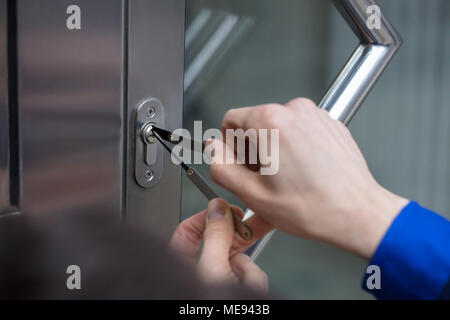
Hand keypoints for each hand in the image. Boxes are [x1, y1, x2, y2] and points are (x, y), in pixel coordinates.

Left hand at [170, 199, 267, 294]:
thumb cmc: (209, 306)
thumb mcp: (212, 269)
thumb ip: (215, 237)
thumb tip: (218, 208)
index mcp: (182, 267)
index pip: (187, 231)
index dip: (205, 217)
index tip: (224, 209)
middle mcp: (202, 273)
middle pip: (221, 244)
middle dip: (236, 245)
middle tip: (249, 228)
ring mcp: (223, 281)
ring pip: (241, 259)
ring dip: (247, 270)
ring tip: (243, 283)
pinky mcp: (239, 289)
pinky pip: (253, 274)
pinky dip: (254, 281)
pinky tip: (249, 289)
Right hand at [210, 98, 408, 258]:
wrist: (356, 212)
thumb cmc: (312, 207)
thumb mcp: (252, 194)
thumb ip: (222, 167)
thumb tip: (213, 150)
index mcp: (269, 121)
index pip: (230, 120)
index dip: (230, 147)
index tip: (240, 164)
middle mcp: (293, 110)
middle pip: (255, 123)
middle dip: (252, 149)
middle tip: (263, 178)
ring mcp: (315, 115)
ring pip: (278, 127)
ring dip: (274, 149)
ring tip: (285, 177)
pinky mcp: (329, 123)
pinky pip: (300, 129)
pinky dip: (295, 146)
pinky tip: (302, 171)